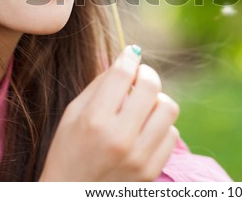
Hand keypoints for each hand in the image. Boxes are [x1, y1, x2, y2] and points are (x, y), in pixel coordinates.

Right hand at [39, 45, 179, 180]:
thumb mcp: (73, 115)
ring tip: (144, 106)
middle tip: (140, 77)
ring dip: (157, 101)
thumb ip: (100, 85)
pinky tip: (145, 130)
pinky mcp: (151, 171)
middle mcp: (119, 138)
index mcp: (94, 121)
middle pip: (151, 86)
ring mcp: (139, 157)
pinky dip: (161, 127)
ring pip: (168, 108)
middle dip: (147, 74)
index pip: (122, 74)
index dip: (130, 57)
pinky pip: (172, 135)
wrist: (70, 197)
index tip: (132, 54)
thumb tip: (129, 58)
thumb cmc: (68, 151)